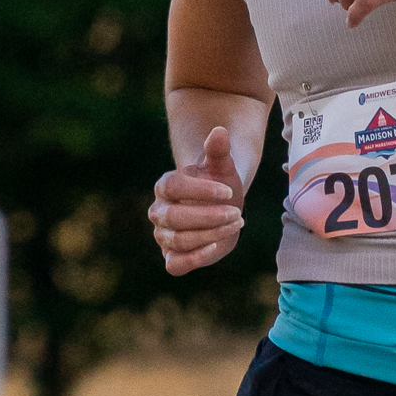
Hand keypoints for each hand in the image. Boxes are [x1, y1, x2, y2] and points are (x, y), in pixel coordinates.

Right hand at [150, 125, 244, 274]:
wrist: (221, 208)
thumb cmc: (219, 186)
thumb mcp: (222, 167)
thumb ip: (218, 150)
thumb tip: (219, 130)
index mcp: (166, 185)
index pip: (174, 187)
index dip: (201, 190)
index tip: (229, 192)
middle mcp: (159, 211)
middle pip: (174, 217)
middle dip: (208, 217)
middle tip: (236, 213)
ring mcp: (163, 235)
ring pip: (179, 240)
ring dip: (210, 234)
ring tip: (236, 224)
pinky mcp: (172, 257)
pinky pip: (175, 265)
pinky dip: (194, 259)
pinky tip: (216, 246)